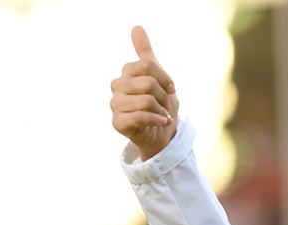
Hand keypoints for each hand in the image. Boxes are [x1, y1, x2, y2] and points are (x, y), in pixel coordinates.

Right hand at [110, 26, 179, 159]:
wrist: (161, 134)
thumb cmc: (159, 105)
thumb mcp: (158, 78)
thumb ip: (146, 54)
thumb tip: (137, 27)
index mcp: (126, 73)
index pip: (146, 65)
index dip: (164, 78)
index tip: (172, 89)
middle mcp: (117, 86)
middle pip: (147, 83)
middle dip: (163, 97)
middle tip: (167, 106)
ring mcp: (115, 104)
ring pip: (145, 100)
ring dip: (161, 110)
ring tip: (165, 116)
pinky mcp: (117, 122)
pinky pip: (140, 116)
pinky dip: (156, 119)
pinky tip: (164, 122)